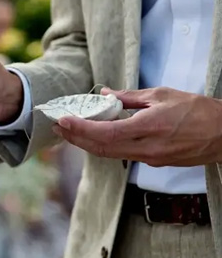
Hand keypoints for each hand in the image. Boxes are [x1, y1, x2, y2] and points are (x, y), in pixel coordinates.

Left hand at [53, 87, 221, 166]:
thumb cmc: (198, 111)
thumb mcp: (162, 95)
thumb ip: (130, 97)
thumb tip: (105, 94)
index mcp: (148, 128)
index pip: (104, 134)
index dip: (80, 129)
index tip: (64, 121)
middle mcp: (146, 149)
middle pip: (101, 148)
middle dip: (76, 139)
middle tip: (59, 127)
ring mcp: (150, 159)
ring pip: (110, 154)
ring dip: (87, 144)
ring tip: (71, 132)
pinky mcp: (154, 162)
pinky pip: (122, 155)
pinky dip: (105, 146)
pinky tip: (96, 137)